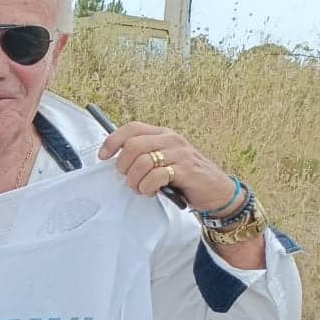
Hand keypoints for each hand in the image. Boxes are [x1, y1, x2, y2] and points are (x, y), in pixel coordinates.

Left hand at [98, 122, 237, 214]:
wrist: (216, 191)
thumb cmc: (184, 177)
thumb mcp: (162, 162)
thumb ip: (143, 157)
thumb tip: (114, 161)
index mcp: (163, 135)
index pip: (132, 128)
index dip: (112, 141)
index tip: (102, 156)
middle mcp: (171, 140)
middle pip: (133, 146)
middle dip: (123, 166)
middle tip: (128, 179)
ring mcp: (180, 154)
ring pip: (142, 162)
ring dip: (135, 181)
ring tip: (141, 188)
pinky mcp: (186, 170)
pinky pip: (156, 176)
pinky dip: (148, 187)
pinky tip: (153, 192)